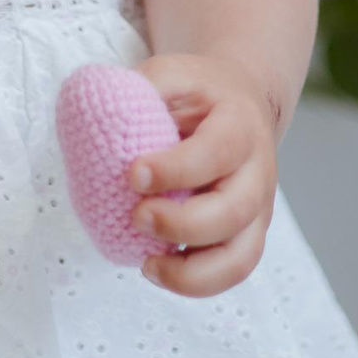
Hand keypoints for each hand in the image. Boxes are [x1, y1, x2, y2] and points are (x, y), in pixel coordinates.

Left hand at [126, 52, 280, 297]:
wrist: (241, 104)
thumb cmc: (199, 94)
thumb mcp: (173, 74)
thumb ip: (141, 88)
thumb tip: (99, 111)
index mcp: (240, 125)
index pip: (217, 152)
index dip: (176, 169)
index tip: (133, 174)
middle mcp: (257, 172)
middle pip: (233, 211)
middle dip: (182, 224)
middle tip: (137, 216)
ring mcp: (257, 210)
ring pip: (240, 256)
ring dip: (192, 271)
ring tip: (147, 263)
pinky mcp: (247, 235)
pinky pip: (231, 271)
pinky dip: (196, 283)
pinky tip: (156, 269)